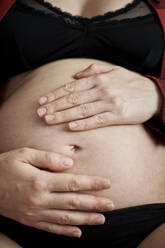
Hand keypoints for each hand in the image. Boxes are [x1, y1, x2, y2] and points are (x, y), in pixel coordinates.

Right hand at [0, 147, 112, 237]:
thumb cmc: (5, 166)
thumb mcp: (24, 155)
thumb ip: (48, 157)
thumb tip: (70, 162)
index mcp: (40, 181)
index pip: (72, 182)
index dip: (92, 183)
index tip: (107, 183)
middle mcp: (40, 200)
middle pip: (73, 202)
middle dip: (95, 203)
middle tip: (111, 205)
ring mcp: (35, 213)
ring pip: (66, 218)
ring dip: (85, 219)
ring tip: (102, 219)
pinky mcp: (30, 221)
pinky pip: (52, 228)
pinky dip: (66, 232)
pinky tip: (78, 233)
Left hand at [37, 64, 161, 130]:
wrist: (154, 94)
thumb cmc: (131, 83)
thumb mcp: (114, 70)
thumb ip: (94, 70)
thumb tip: (75, 75)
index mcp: (99, 78)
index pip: (71, 86)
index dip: (55, 94)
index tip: (42, 101)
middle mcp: (102, 89)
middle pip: (73, 98)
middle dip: (54, 106)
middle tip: (39, 113)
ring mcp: (110, 103)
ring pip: (82, 110)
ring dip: (63, 115)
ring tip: (48, 120)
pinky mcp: (118, 116)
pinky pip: (97, 121)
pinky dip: (83, 124)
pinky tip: (71, 128)